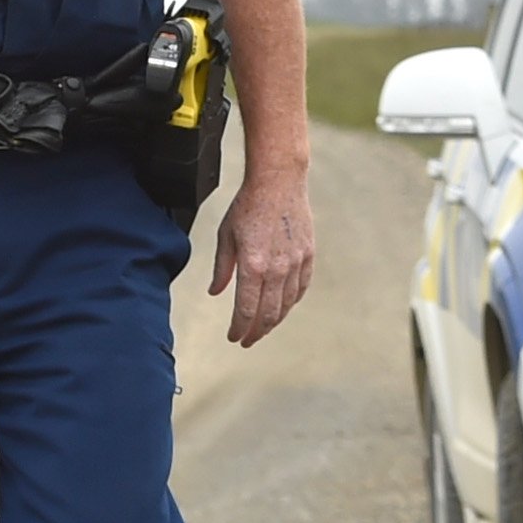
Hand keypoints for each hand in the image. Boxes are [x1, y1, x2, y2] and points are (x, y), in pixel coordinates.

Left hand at [204, 172, 315, 348]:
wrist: (278, 182)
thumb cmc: (248, 206)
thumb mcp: (226, 236)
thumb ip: (222, 269)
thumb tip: (215, 292)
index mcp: (252, 265)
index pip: (246, 310)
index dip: (239, 329)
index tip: (233, 337)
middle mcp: (276, 269)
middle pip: (268, 314)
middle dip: (256, 332)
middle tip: (247, 340)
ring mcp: (295, 263)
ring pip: (286, 305)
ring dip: (274, 321)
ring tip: (263, 328)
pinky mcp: (308, 256)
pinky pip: (301, 288)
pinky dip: (290, 303)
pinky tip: (282, 307)